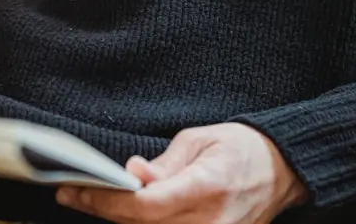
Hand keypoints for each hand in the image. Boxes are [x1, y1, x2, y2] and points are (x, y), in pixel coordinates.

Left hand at [56, 123, 307, 223]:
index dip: (107, 200)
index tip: (76, 189)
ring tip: (93, 201)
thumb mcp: (199, 140)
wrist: (281, 172)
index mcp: (208, 187)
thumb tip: (131, 175)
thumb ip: (164, 163)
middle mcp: (211, 223)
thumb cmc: (240, 148)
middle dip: (103, 210)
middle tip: (73, 192)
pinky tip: (125, 215)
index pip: (146, 206)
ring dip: (120, 222)